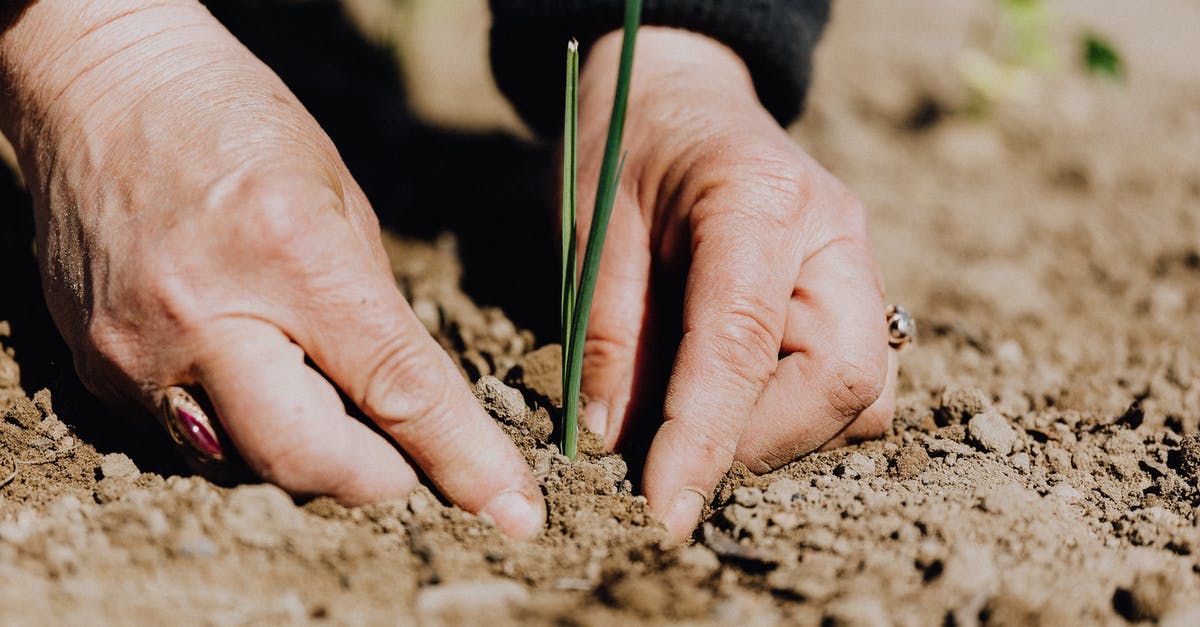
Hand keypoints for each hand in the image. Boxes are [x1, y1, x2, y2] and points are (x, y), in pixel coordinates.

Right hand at [0, 0, 543, 537]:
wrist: (102, 87)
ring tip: (322, 392)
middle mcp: (204, 314)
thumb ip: (376, 313)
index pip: (395, 388)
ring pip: (248, 464)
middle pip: (309, 461)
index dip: (462, 460)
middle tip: (408, 460)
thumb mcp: (341, 200)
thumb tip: (411, 408)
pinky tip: (252, 370)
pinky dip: (242, 426)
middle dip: (378, 479)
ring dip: (309, 454)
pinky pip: (190, 440)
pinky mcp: (95, 369)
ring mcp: (137, 350)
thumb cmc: (237, 123)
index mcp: (290, 253)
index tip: (512, 512)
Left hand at [575, 28, 897, 541]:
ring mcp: (857, 263)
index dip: (704, 438)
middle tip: (673, 455)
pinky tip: (732, 394)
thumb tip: (614, 439)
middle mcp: (833, 234)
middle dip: (757, 442)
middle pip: (843, 380)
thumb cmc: (627, 145)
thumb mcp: (592, 223)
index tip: (664, 510)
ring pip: (862, 394)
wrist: (680, 93)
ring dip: (781, 433)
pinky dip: (796, 413)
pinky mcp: (855, 293)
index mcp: (759, 199)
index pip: (744, 343)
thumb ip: (606, 329)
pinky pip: (854, 382)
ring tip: (696, 420)